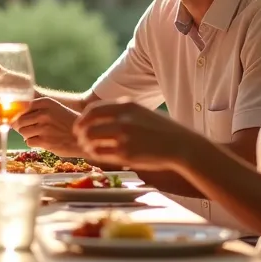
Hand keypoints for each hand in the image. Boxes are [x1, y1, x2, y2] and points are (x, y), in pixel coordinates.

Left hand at [14, 97, 84, 156]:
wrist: (85, 137)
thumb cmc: (67, 123)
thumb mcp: (54, 109)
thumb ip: (36, 110)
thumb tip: (11, 119)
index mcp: (46, 102)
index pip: (21, 107)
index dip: (18, 114)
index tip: (22, 119)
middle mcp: (44, 113)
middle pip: (19, 120)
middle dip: (21, 127)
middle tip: (31, 129)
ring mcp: (44, 127)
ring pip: (23, 132)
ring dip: (28, 135)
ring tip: (39, 135)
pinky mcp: (45, 141)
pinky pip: (28, 142)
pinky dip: (33, 143)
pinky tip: (43, 141)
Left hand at [72, 101, 204, 170]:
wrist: (181, 146)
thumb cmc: (161, 130)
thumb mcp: (141, 112)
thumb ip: (121, 112)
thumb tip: (98, 117)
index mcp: (126, 106)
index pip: (93, 110)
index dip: (82, 119)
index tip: (79, 126)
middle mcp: (123, 119)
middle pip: (88, 125)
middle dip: (81, 133)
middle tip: (80, 139)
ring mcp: (124, 137)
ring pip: (91, 140)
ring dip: (86, 145)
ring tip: (89, 148)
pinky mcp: (126, 154)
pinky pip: (101, 154)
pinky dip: (95, 155)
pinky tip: (98, 156)